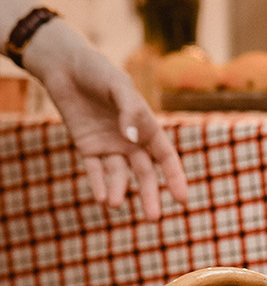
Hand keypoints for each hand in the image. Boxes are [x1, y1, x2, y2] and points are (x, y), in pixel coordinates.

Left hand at [37, 37, 187, 220]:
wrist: (65, 66)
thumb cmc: (97, 71)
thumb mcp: (118, 86)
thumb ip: (129, 111)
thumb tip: (133, 140)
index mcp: (146, 126)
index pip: (166, 156)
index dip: (175, 177)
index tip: (182, 200)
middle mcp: (131, 140)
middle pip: (144, 173)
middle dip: (149, 196)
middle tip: (152, 218)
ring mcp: (109, 145)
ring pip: (119, 175)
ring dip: (118, 190)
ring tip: (114, 204)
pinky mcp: (88, 147)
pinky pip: (95, 170)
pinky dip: (98, 184)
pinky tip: (101, 198)